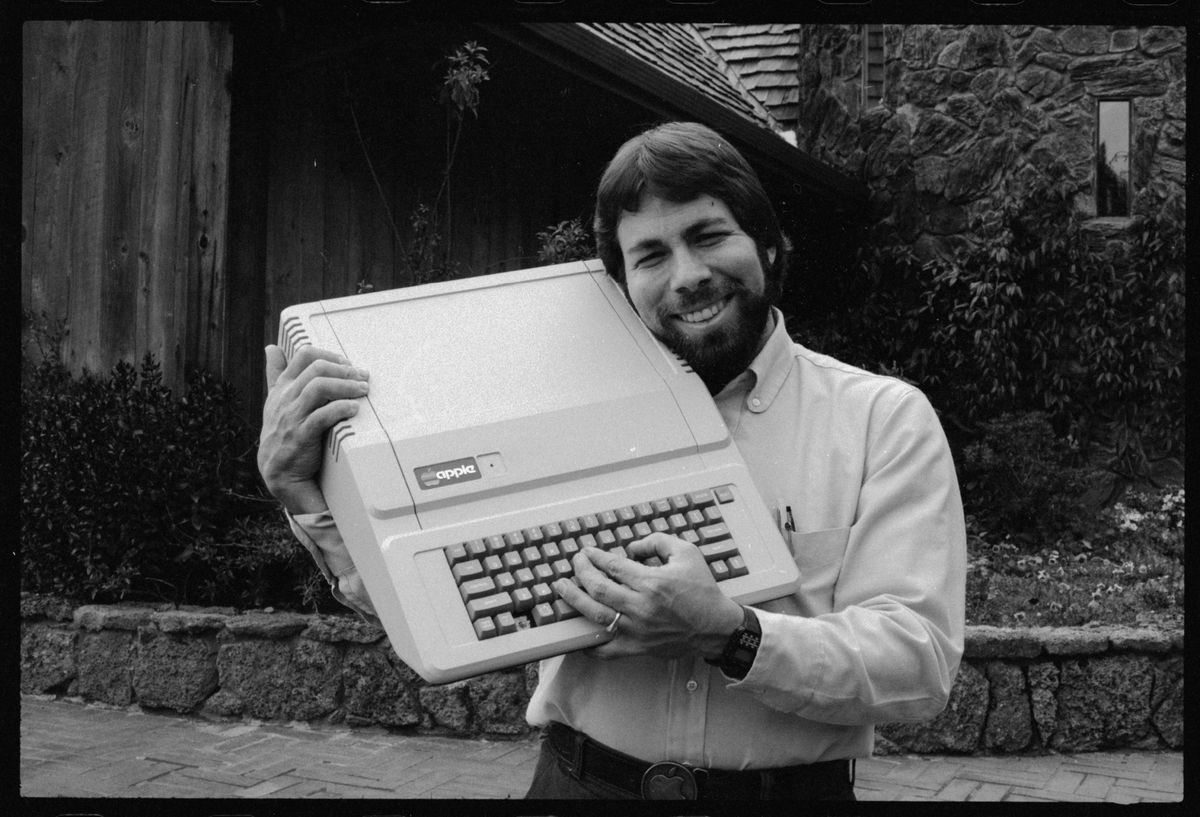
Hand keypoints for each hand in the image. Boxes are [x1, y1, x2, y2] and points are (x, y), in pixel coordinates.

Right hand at [256, 344, 369, 513]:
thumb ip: (275, 374)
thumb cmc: (282, 433)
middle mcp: (285, 399)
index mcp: (281, 387)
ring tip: (363, 390)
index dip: (330, 354)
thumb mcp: (275, 401)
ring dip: (346, 386)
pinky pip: (322, 416)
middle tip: (363, 376)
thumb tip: (271, 347)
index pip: (304, 356)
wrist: (279, 472)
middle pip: (316, 369)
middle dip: (344, 370)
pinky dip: (340, 408)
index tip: (348, 364)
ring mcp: (292, 417)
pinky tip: (354, 408)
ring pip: (319, 388)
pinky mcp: (301, 436)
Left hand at [552, 533, 743, 659]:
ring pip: (596, 615)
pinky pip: (606, 650)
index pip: (612, 565)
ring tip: (562, 589)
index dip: (595, 556)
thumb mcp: (686, 553)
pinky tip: (577, 634)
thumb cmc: (703, 590)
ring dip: (574, 600)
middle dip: (580, 572)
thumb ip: (657, 542)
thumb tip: (631, 547)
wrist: (716, 627)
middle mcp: (641, 606)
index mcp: (652, 582)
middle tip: (574, 564)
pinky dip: (589, 644)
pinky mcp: (638, 648)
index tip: (586, 552)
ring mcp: (637, 630)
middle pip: (598, 587)